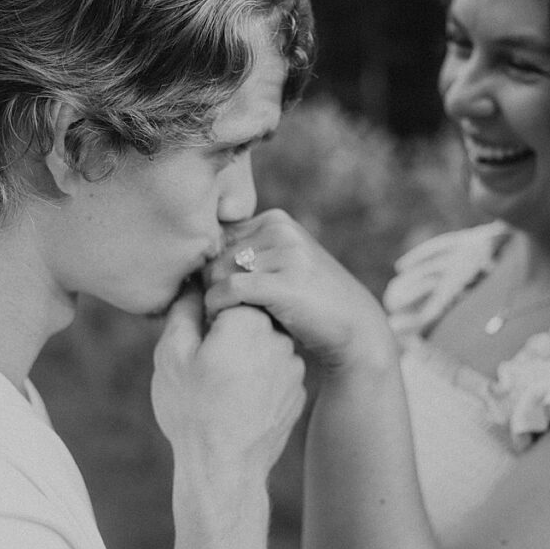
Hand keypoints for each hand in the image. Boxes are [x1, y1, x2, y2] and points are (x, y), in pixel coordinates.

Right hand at [151, 286, 306, 479]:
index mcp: (249, 320)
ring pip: (265, 348)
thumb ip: (185, 310)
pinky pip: (275, 374)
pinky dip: (260, 382)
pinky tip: (240, 403)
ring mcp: (294, 368)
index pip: (232, 294)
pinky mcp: (298, 393)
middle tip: (207, 364)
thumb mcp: (173, 354)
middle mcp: (280, 338)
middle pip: (251, 320)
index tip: (198, 332)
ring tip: (223, 388)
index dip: (210, 309)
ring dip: (247, 357)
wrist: (225, 469)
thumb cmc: (193, 409)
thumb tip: (194, 286)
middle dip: (230, 334)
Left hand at [204, 209, 396, 371]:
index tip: (214, 297)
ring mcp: (286, 254)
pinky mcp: (285, 282)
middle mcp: (281, 230)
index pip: (218, 237)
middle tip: (216, 314)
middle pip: (215, 254)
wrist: (355, 329)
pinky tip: (224, 323)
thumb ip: (247, 257)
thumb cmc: (310, 304)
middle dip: (210, 286)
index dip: (210, 269)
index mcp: (277, 220)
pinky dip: (218, 308)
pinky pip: (229, 289)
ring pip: (218, 272)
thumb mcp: (281, 268)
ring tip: (223, 320)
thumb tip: (194, 265)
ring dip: (212, 300)